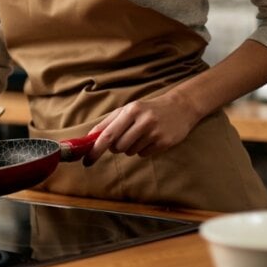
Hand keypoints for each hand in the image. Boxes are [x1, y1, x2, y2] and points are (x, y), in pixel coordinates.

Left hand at [84, 91, 200, 164]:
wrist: (180, 107)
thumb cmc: (147, 109)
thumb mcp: (127, 110)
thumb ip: (108, 123)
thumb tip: (89, 139)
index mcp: (130, 111)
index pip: (108, 134)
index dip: (96, 149)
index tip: (87, 159)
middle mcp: (143, 121)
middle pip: (118, 147)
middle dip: (116, 147)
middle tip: (125, 137)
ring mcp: (155, 132)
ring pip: (130, 152)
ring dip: (130, 147)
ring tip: (140, 135)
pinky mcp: (164, 142)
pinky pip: (143, 155)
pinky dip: (143, 150)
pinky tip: (150, 139)